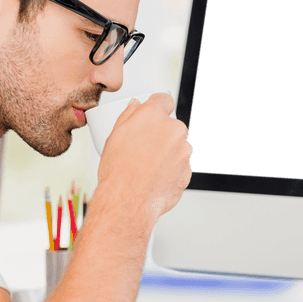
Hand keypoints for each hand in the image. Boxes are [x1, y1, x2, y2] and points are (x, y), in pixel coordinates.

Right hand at [96, 94, 191, 222]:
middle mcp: (173, 129)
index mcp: (153, 116)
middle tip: (142, 151)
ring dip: (166, 154)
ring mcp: (184, 151)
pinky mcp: (188, 171)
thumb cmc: (118, 171)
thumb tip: (135, 106)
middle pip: (171, 127)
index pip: (163, 100)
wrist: (128, 201)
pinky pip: (180, 166)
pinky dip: (170, 171)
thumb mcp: (114, 136)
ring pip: (177, 147)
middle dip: (160, 136)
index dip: (157, 107)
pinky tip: (154, 179)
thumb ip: (128, 115)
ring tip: (146, 168)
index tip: (154, 114)